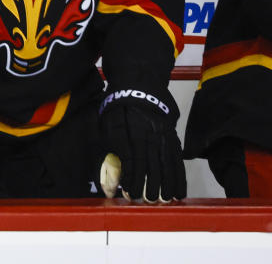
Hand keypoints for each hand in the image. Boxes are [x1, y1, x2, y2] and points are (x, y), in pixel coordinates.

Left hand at [98, 87, 185, 202]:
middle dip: (148, 183)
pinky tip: (179, 190)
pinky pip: (177, 158)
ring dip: (167, 183)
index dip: (131, 175)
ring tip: (164, 199)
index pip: (131, 155)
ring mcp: (163, 132)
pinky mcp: (172, 135)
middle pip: (150, 161)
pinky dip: (179, 176)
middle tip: (146, 200)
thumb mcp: (105, 121)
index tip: (128, 191)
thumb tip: (107, 173)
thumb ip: (107, 147)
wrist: (138, 82)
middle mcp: (148, 130)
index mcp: (129, 126)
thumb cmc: (117, 106)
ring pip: (166, 161)